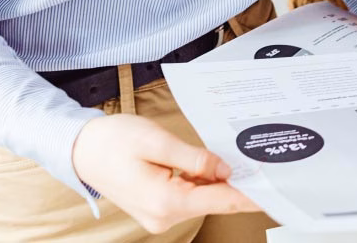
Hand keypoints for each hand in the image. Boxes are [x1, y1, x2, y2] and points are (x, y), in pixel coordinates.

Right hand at [73, 114, 260, 232]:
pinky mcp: (158, 208)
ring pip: (203, 199)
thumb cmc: (113, 141)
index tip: (276, 190)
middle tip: (263, 163)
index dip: (251, 194)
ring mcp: (160, 215)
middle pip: (214, 201)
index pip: (221, 200)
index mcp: (165, 201)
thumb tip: (225, 170)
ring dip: (220, 181)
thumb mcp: (158, 141)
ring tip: (240, 160)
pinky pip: (190, 197)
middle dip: (238, 183)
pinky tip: (214, 167)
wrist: (80, 149)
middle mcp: (164, 215)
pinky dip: (204, 183)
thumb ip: (195, 158)